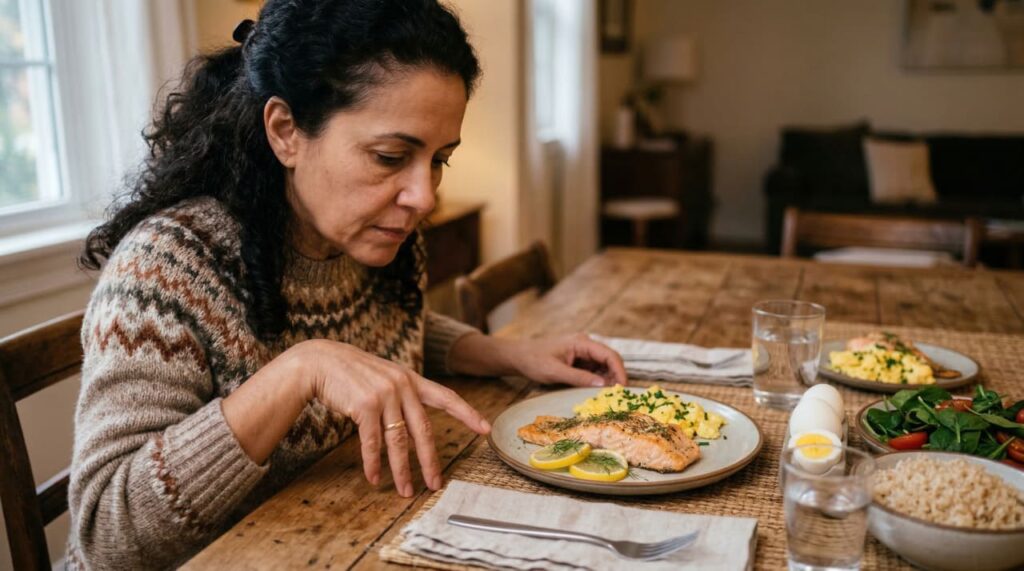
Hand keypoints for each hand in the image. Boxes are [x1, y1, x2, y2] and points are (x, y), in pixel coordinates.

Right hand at [300, 340, 489, 496]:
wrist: (321, 362)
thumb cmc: (352, 373)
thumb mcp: (384, 378)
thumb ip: (402, 397)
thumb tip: (413, 430)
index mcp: (411, 379)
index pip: (446, 397)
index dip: (467, 414)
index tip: (486, 429)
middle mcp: (402, 386)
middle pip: (423, 430)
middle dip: (430, 461)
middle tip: (435, 483)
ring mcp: (384, 395)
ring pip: (398, 442)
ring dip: (401, 470)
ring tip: (405, 490)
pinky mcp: (364, 406)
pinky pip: (372, 443)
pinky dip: (373, 464)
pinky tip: (375, 478)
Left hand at [506, 333, 626, 386]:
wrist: (518, 357)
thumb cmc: (534, 361)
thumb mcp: (556, 372)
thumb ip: (579, 378)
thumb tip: (602, 385)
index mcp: (581, 342)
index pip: (609, 355)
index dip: (619, 371)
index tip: (623, 387)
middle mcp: (585, 345)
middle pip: (609, 360)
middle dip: (615, 376)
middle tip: (618, 396)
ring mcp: (582, 352)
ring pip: (603, 366)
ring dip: (607, 379)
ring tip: (608, 396)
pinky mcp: (578, 360)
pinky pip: (594, 370)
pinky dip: (598, 380)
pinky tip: (597, 391)